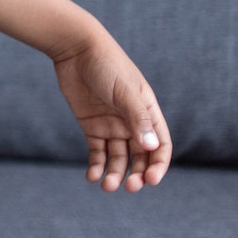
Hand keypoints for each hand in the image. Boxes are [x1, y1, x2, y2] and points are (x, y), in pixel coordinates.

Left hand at [51, 32, 171, 191]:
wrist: (76, 50)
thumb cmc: (106, 66)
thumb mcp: (125, 92)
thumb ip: (138, 118)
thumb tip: (151, 147)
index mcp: (148, 113)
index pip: (160, 146)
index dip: (159, 165)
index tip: (151, 180)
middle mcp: (132, 123)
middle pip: (140, 157)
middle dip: (137, 174)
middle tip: (128, 187)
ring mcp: (112, 125)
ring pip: (118, 158)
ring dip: (114, 173)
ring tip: (106, 186)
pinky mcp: (91, 125)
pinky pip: (97, 151)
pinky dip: (96, 165)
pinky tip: (91, 177)